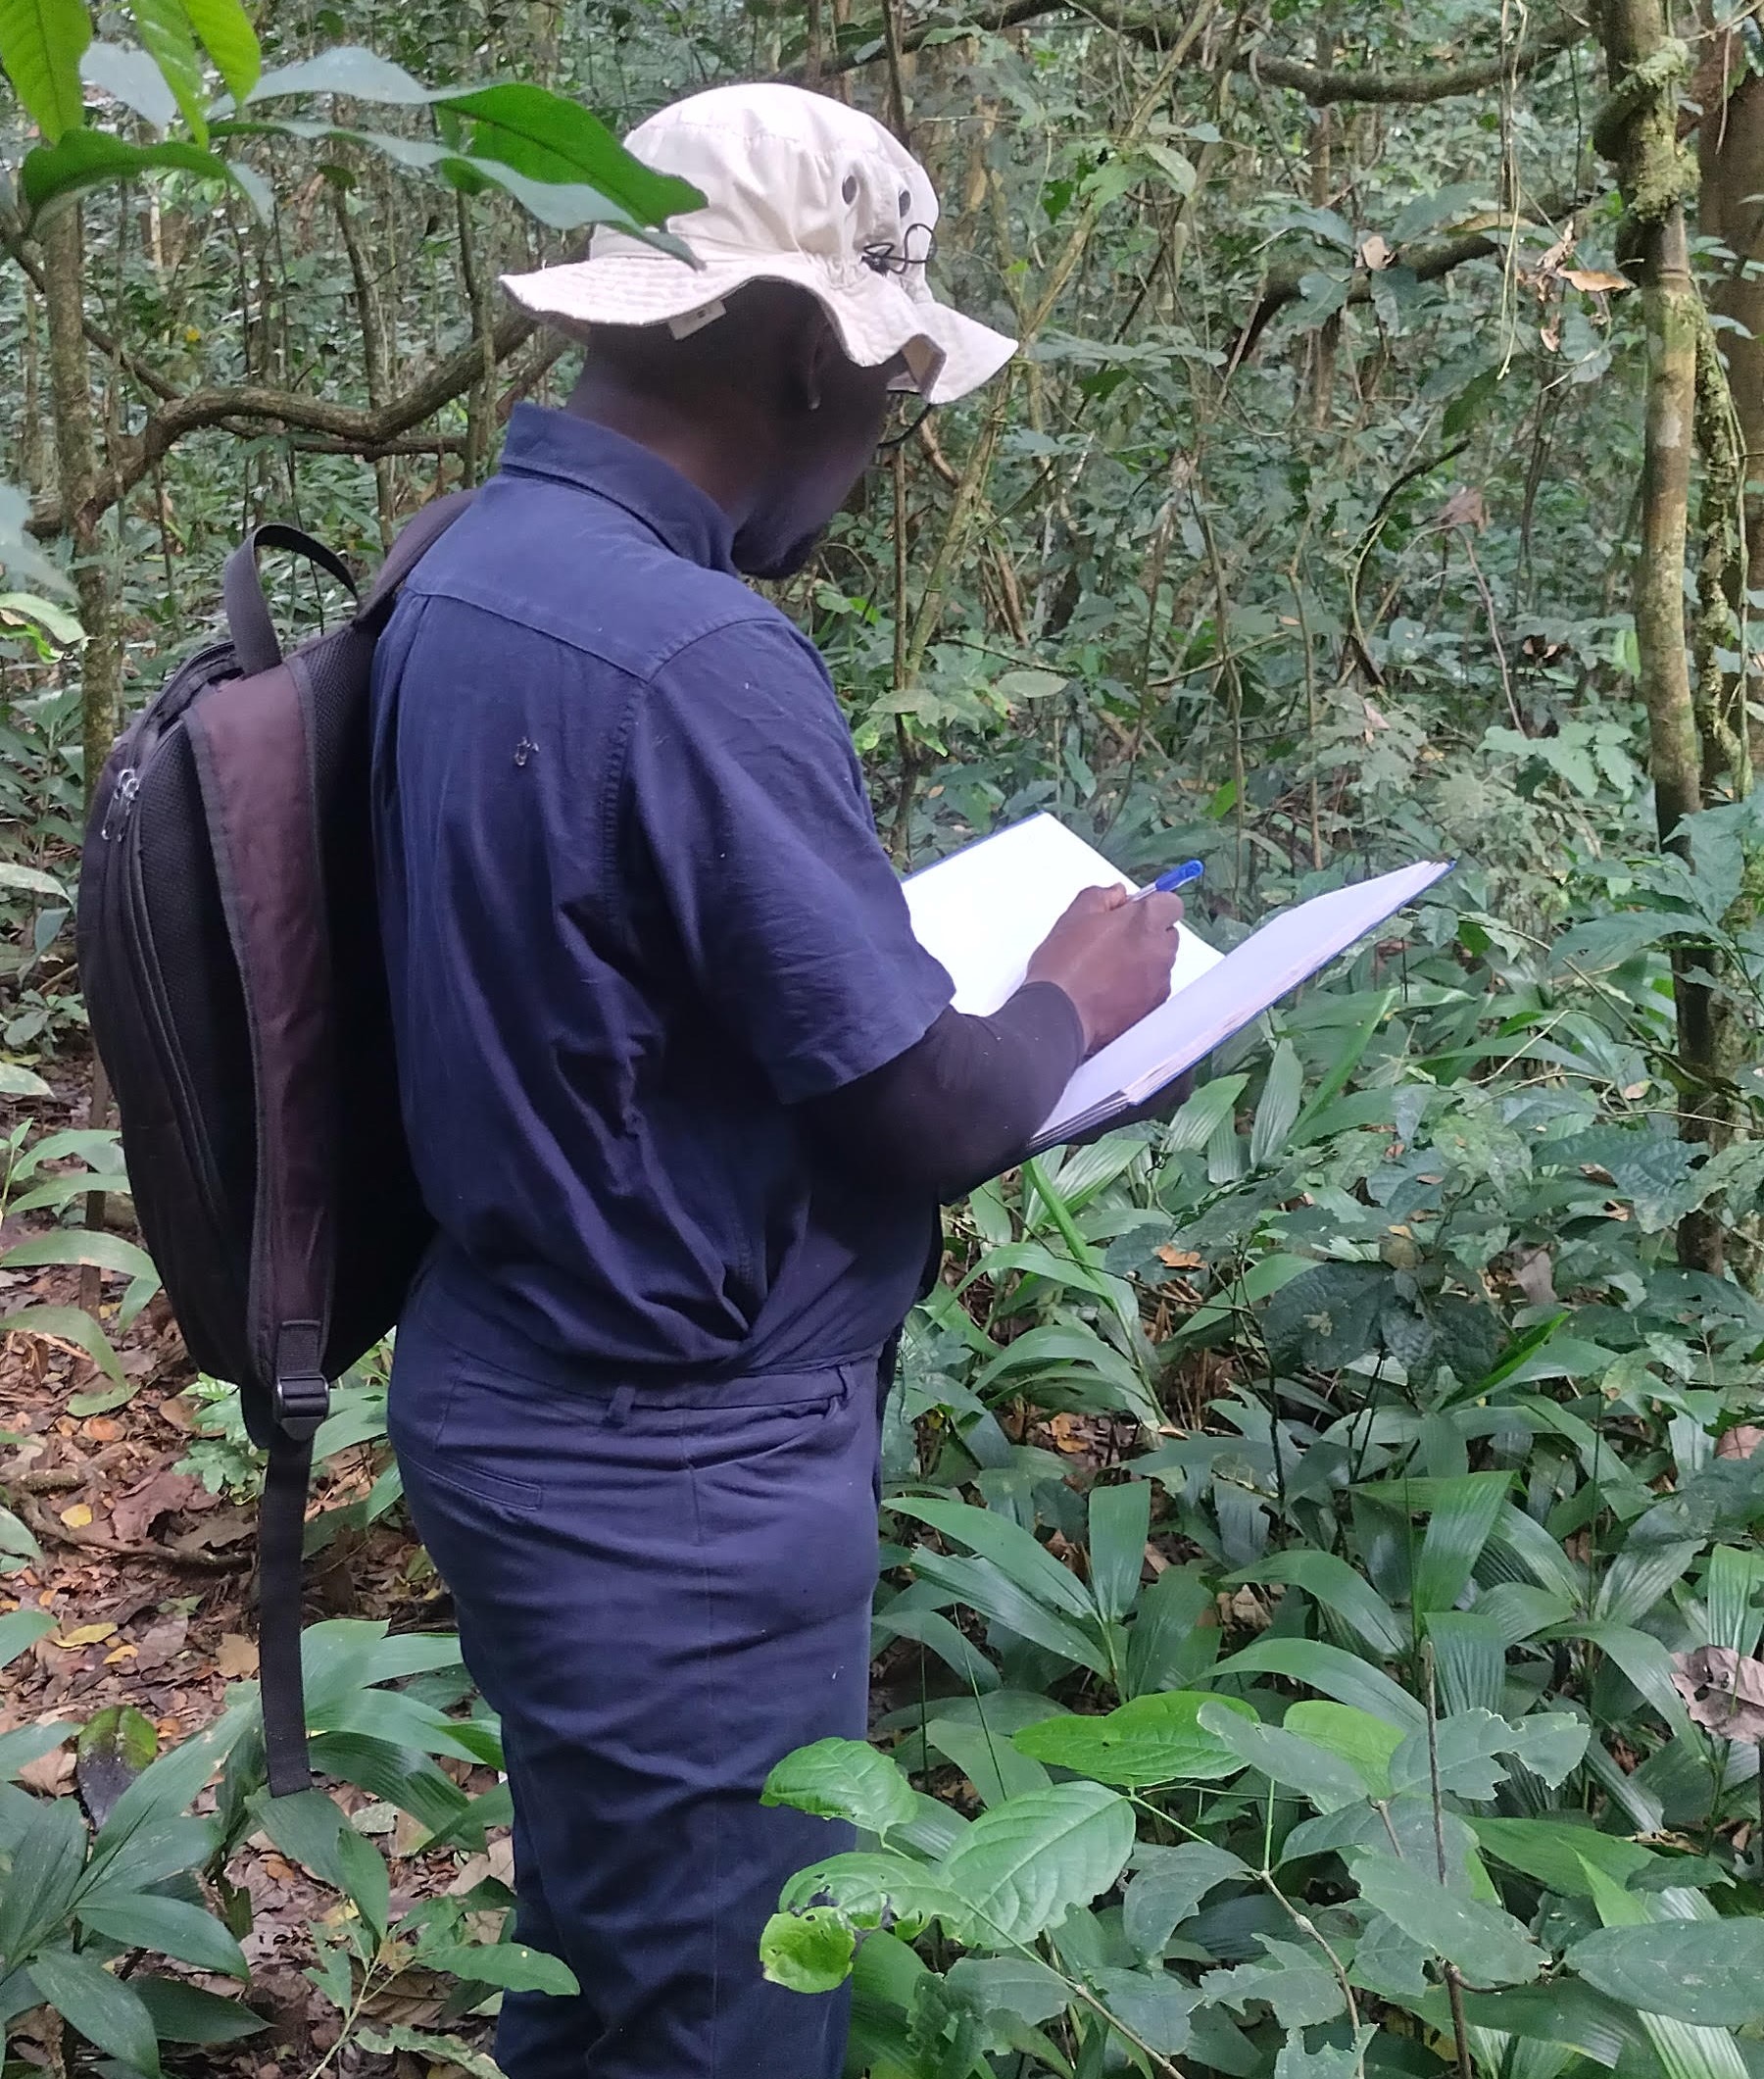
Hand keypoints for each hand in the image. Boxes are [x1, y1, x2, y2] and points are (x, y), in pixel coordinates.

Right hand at [1025, 883, 1183, 1055]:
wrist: (1059, 1015)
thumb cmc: (1064, 967)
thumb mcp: (1074, 916)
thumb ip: (1102, 896)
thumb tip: (1117, 895)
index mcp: (1144, 922)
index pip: (1170, 903)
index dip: (1150, 905)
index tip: (1132, 911)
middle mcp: (1159, 951)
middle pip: (1167, 934)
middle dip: (1147, 934)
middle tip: (1113, 941)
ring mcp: (1159, 982)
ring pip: (1159, 963)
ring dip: (1143, 961)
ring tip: (1107, 969)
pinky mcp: (1152, 1008)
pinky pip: (1152, 989)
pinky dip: (1138, 987)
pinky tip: (1110, 989)